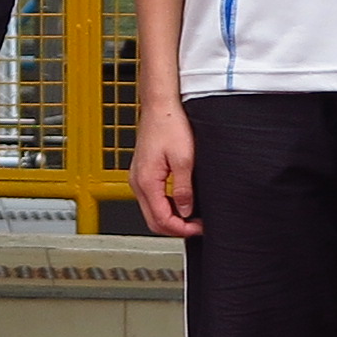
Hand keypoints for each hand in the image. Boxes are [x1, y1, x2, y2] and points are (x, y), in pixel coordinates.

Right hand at [129, 99, 199, 238]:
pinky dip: (165, 207)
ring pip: (151, 212)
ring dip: (170, 218)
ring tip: (191, 216)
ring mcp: (138, 178)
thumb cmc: (169, 126)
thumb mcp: (184, 160)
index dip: (181, 229)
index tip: (198, 228)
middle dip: (175, 228)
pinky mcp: (142, 173)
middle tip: (196, 227)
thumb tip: (185, 211)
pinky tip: (180, 203)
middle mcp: (138, 182)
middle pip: (153, 221)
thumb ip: (183, 189)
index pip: (161, 219)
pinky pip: (151, 199)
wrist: (160, 107)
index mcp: (146, 182)